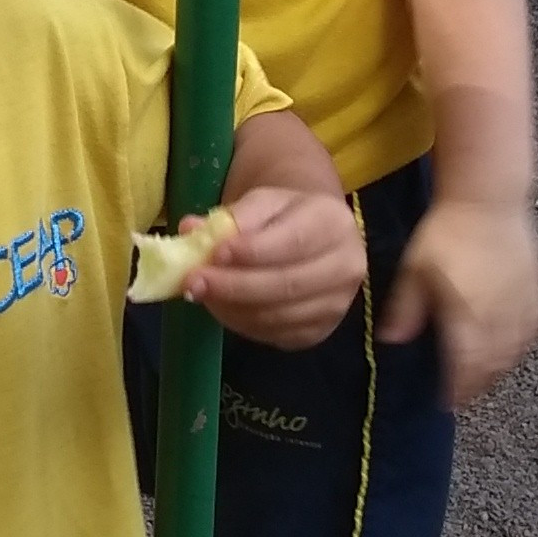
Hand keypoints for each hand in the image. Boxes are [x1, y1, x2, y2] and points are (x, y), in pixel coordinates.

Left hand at [192, 184, 363, 349]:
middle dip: (234, 286)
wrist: (310, 234)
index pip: (293, 242)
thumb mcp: (261, 202)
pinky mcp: (321, 330)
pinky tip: (222, 307)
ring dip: (232, 308)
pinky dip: (242, 324)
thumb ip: (231, 217)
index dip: (252, 252)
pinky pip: (277, 334)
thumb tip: (191, 230)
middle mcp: (346, 265)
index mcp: (334, 223)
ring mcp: (337, 303)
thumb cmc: (283, 215)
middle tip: (192, 282)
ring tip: (200, 293)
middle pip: (287, 284)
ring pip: (279, 315)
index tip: (214, 254)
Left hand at [384, 192, 537, 404]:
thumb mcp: (415, 269)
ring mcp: (525, 305)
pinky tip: (514, 346)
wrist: (489, 198)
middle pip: (495, 365)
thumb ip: (406, 309)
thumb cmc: (446, 232)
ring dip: (501, 369)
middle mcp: (502, 319)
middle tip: (464, 394)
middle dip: (479, 384)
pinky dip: (523, 344)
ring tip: (485, 375)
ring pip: (517, 351)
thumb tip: (390, 341)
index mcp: (470, 318)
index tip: (447, 403)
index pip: (467, 368)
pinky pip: (536, 329)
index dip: (459, 389)